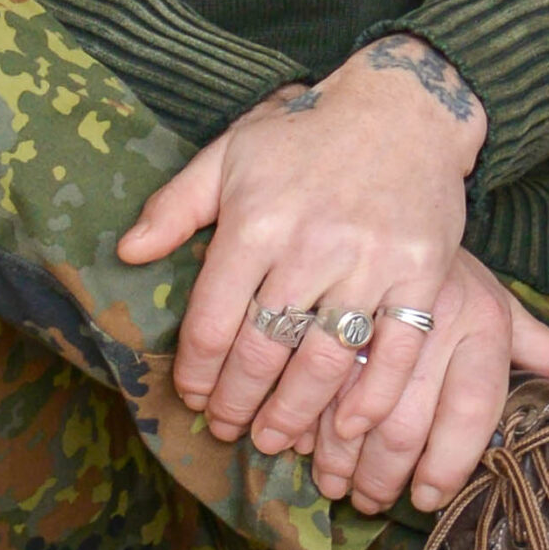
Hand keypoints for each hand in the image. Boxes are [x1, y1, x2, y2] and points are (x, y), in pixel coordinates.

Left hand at [118, 34, 486, 461]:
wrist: (400, 108)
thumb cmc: (304, 135)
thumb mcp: (231, 154)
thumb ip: (176, 206)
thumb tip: (127, 252)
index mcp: (256, 220)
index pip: (213, 320)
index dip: (196, 371)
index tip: (190, 397)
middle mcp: (310, 245)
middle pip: (264, 350)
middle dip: (238, 402)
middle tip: (227, 430)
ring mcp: (369, 262)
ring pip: (324, 362)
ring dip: (295, 414)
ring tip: (274, 440)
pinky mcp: (420, 272)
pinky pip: (395, 352)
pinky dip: (370, 398)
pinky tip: (346, 426)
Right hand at [299, 248, 548, 515]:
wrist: (392, 194)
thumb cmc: (454, 275)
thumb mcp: (505, 309)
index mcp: (483, 320)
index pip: (473, 410)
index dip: (450, 465)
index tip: (430, 498)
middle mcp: (436, 315)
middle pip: (407, 422)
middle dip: (385, 474)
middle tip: (371, 499)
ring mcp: (376, 308)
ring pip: (356, 409)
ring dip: (338, 459)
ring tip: (335, 482)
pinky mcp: (324, 302)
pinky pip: (313, 380)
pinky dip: (302, 422)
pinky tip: (298, 445)